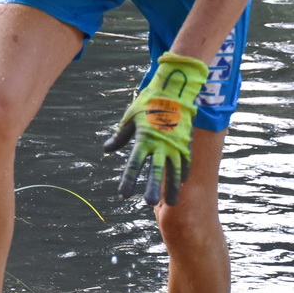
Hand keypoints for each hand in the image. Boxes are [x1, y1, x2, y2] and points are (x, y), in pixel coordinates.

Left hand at [104, 52, 205, 206]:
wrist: (174, 89)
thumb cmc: (149, 102)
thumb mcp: (130, 117)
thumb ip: (120, 136)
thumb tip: (107, 150)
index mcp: (145, 138)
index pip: (134, 164)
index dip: (129, 180)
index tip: (124, 194)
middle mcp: (161, 144)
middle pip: (157, 170)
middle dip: (153, 188)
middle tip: (148, 203)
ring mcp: (176, 144)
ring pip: (175, 171)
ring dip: (173, 187)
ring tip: (171, 203)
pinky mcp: (186, 142)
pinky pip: (185, 162)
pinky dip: (183, 173)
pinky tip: (181, 184)